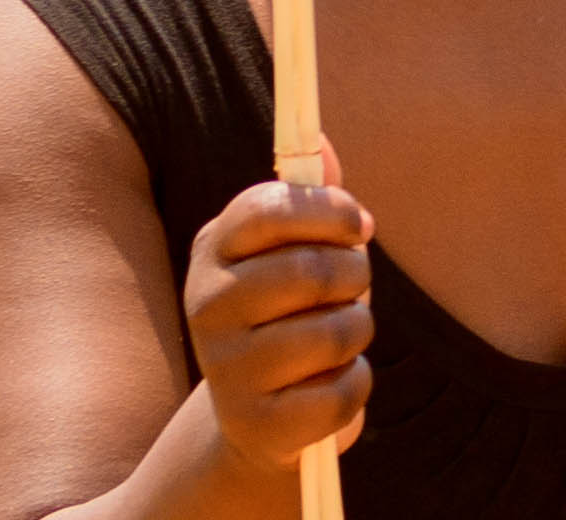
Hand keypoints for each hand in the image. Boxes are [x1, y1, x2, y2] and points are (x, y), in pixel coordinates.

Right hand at [178, 176, 373, 473]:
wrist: (256, 416)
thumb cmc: (291, 311)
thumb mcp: (298, 249)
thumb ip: (314, 197)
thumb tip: (318, 140)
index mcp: (213, 250)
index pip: (271, 206)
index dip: (331, 210)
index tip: (357, 226)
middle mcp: (207, 307)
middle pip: (317, 270)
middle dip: (356, 275)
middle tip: (348, 288)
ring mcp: (227, 370)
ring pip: (340, 330)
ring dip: (358, 331)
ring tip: (333, 339)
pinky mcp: (258, 425)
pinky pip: (345, 389)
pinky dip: (355, 385)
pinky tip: (325, 386)